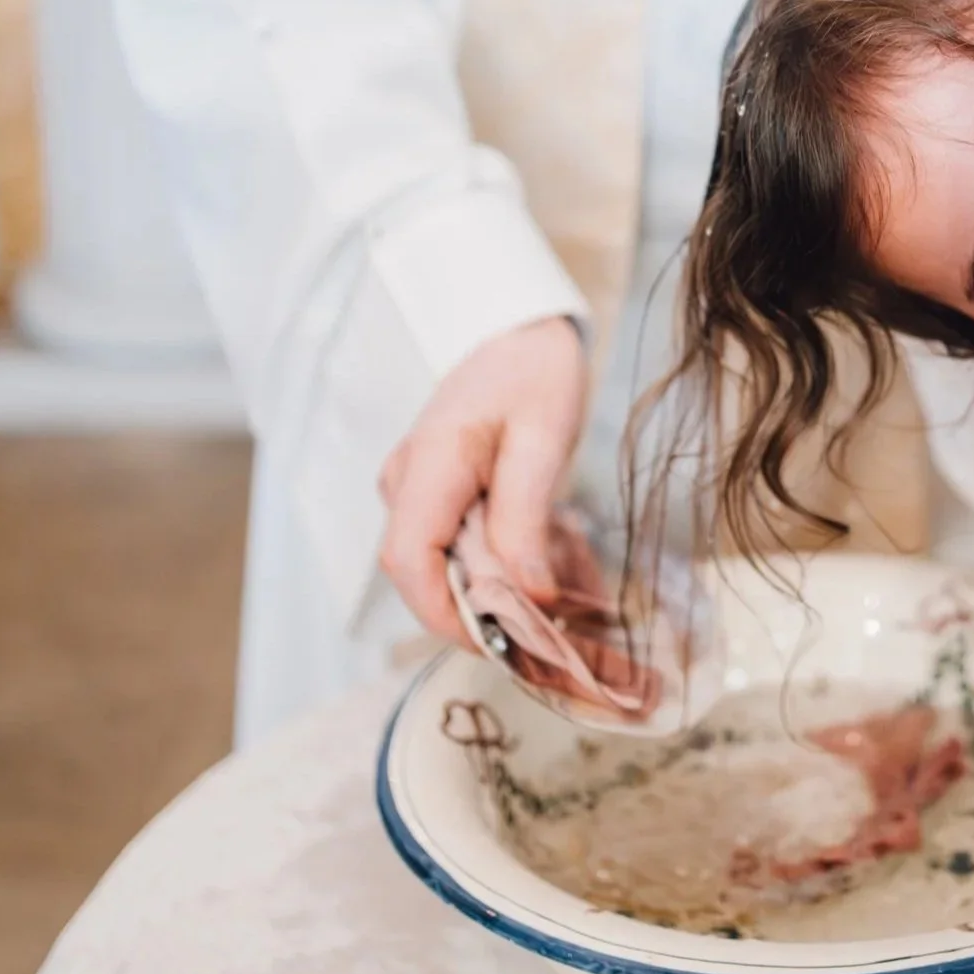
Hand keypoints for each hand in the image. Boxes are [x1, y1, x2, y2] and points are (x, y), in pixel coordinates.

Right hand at [377, 317, 585, 645]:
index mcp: (427, 466)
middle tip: (555, 631)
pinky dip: (504, 571)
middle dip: (484, 614)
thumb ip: (526, 521)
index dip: (448, 615)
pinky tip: (554, 567)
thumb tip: (527, 598)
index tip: (505, 642)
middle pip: (424, 576)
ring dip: (500, 595)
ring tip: (566, 593)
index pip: (409, 562)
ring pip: (444, 570)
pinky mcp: (435, 500)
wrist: (519, 332)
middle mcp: (406, 485)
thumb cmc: (532, 374)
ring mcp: (415, 493)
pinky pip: (459, 552)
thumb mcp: (542, 440)